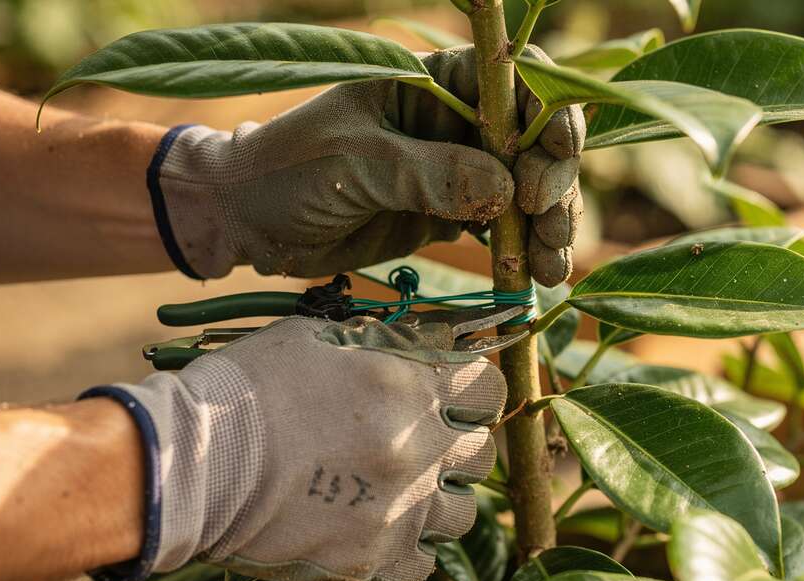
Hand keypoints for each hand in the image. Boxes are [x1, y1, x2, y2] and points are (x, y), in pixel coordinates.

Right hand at [84, 316, 506, 580]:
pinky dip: (408, 555)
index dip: (471, 392)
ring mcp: (402, 507)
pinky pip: (424, 565)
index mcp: (411, 384)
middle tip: (415, 448)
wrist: (190, 463)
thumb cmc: (246, 388)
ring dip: (437, 502)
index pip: (487, 387)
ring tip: (398, 496)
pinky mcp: (374, 559)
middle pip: (480, 452)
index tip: (451, 398)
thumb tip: (427, 339)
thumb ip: (382, 341)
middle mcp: (420, 445)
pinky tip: (380, 537)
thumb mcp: (316, 338)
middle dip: (454, 447)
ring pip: (462, 512)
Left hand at [152, 46, 583, 285]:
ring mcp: (459, 171)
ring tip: (552, 267)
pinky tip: (538, 277)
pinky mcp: (452, 218)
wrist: (249, 223)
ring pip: (529, 190)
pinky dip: (526, 252)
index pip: (513, 79)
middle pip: (535, 139)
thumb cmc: (288, 169)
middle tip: (545, 222)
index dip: (546, 110)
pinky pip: (505, 230)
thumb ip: (429, 174)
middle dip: (553, 179)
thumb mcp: (356, 163)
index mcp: (433, 83)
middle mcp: (457, 122)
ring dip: (550, 226)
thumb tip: (508, 192)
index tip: (551, 154)